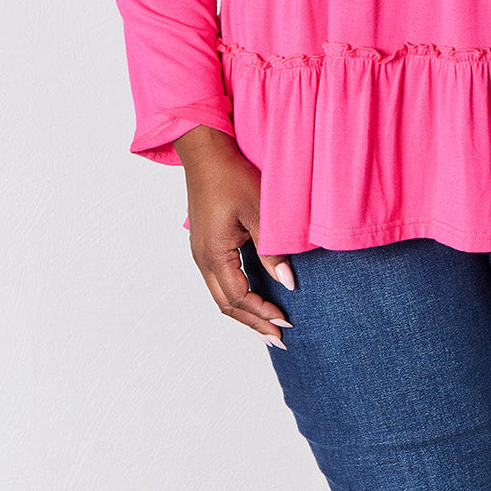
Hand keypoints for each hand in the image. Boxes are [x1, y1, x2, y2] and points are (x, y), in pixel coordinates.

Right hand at [174, 126, 296, 346]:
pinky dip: (238, 294)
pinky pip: (220, 280)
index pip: (240, 298)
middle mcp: (203, 259)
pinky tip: (254, 296)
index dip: (263, 314)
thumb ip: (272, 250)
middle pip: (227, 305)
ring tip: (268, 325)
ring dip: (245, 312)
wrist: (207, 152)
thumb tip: (288, 282)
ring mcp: (201, 252)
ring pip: (222, 295)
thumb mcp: (258, 212)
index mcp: (214, 255)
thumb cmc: (231, 176)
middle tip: (279, 339)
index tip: (287, 323)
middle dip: (253, 323)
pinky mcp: (206, 243)